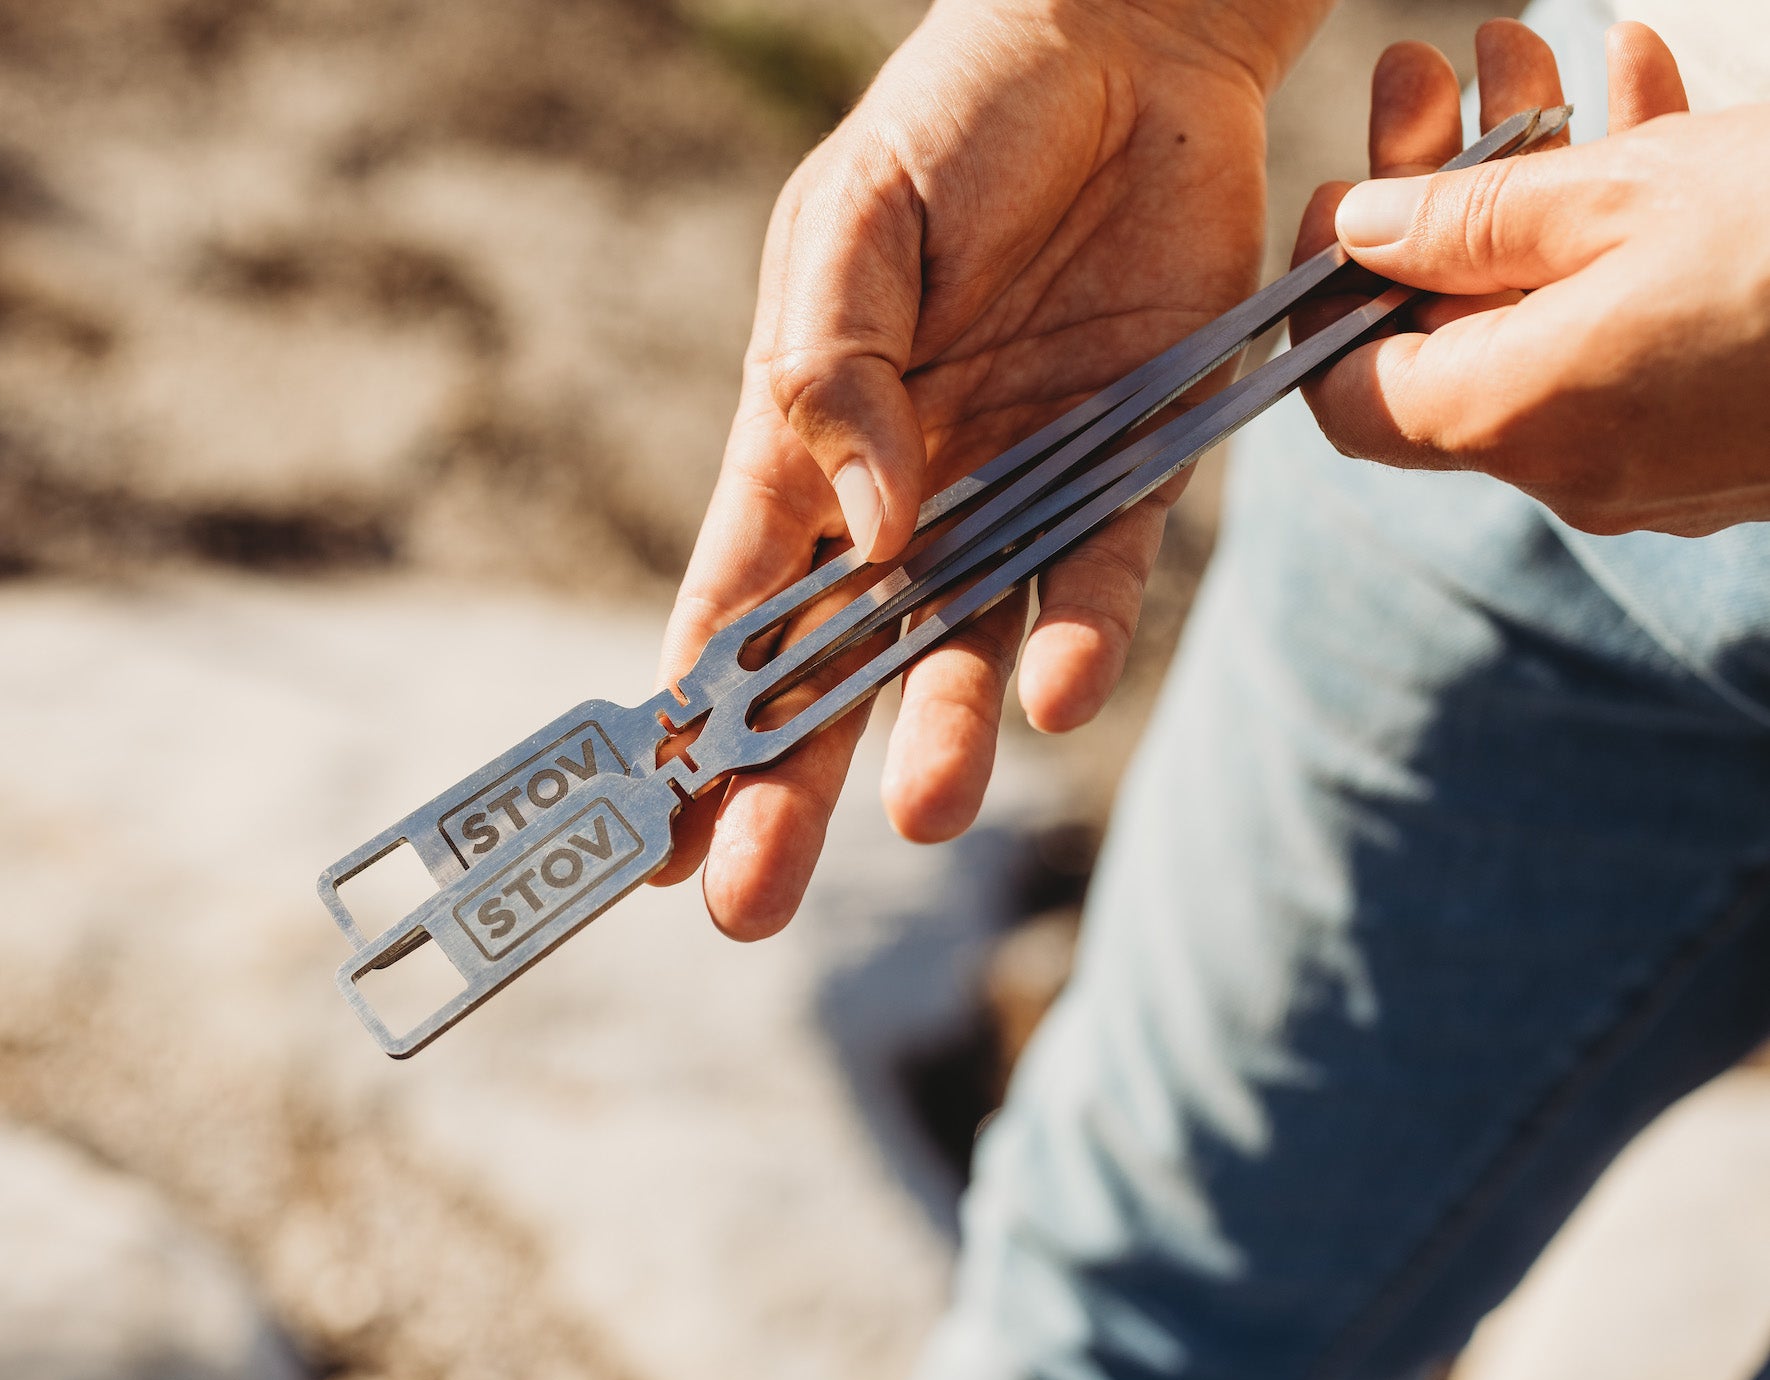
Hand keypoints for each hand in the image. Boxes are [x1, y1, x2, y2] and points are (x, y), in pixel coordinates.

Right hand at [655, 0, 1326, 938]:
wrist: (1117, 47)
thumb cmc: (949, 125)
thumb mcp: (848, 226)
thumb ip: (833, 371)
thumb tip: (870, 525)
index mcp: (800, 447)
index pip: (728, 608)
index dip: (686, 719)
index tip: (641, 827)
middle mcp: (902, 498)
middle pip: (831, 674)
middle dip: (784, 789)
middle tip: (740, 902)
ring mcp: (1015, 491)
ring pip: (961, 651)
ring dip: (935, 734)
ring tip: (919, 812)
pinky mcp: (1131, 462)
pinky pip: (1100, 574)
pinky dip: (1078, 634)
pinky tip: (1050, 694)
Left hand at [1299, 21, 1769, 535]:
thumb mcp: (1625, 195)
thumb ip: (1470, 221)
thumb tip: (1357, 231)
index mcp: (1516, 424)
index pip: (1348, 399)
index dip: (1333, 297)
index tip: (1346, 195)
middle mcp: (1574, 470)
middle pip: (1454, 339)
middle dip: (1445, 193)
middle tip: (1447, 65)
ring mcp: (1660, 466)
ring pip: (1557, 316)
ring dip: (1545, 183)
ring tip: (1559, 44)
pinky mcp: (1734, 439)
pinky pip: (1641, 334)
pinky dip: (1628, 232)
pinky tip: (1650, 98)